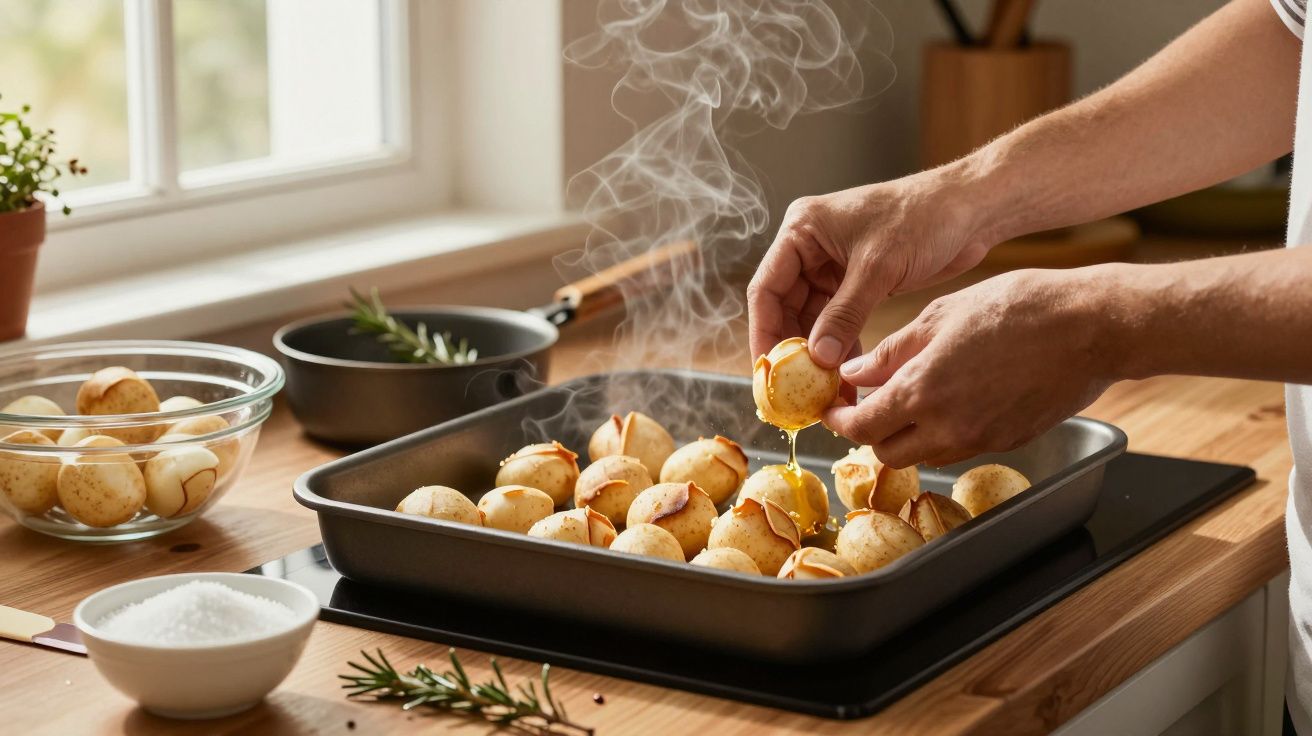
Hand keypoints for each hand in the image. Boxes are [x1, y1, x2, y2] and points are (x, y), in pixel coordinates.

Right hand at [746, 166, 993, 367]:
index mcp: (802, 230)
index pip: (767, 289)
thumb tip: (818, 359)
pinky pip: (837, 320)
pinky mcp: (856, 281)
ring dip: (817, 353)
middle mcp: (810, 247)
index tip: (769, 371)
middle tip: (797, 388)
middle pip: (785, 308)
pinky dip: (839, 346)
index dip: (765, 333)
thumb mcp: (878, 268)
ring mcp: (832, 265)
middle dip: (792, 349)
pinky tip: (845, 377)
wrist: (970, 208)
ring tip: (823, 389)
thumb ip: (844, 314)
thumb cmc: (923, 218)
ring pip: (811, 319)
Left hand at [822, 267, 1119, 467]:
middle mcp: (948, 427)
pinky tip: (953, 399)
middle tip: (868, 403)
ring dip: (907, 435)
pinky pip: (960, 448)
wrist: (1092, 327)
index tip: (834, 407)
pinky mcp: (1008, 442)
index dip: (840, 420)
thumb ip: (892, 352)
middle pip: (887, 452)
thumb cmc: (1019, 307)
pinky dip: (944, 433)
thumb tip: (854, 372)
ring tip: (911, 397)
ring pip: (924, 454)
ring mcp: (981, 439)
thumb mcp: (940, 315)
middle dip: (870, 432)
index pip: (860, 427)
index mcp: (922, 392)